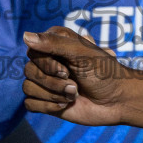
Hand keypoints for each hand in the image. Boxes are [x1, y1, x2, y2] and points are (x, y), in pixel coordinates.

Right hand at [22, 26, 140, 124]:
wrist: (118, 101)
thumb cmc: (105, 73)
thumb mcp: (83, 53)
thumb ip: (54, 43)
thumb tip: (24, 35)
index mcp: (55, 44)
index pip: (33, 51)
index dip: (47, 64)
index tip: (66, 71)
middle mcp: (48, 61)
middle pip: (29, 70)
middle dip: (53, 83)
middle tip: (75, 86)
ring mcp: (47, 82)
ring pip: (28, 87)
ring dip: (53, 95)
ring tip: (75, 95)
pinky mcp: (46, 101)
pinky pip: (30, 104)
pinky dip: (48, 106)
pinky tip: (66, 105)